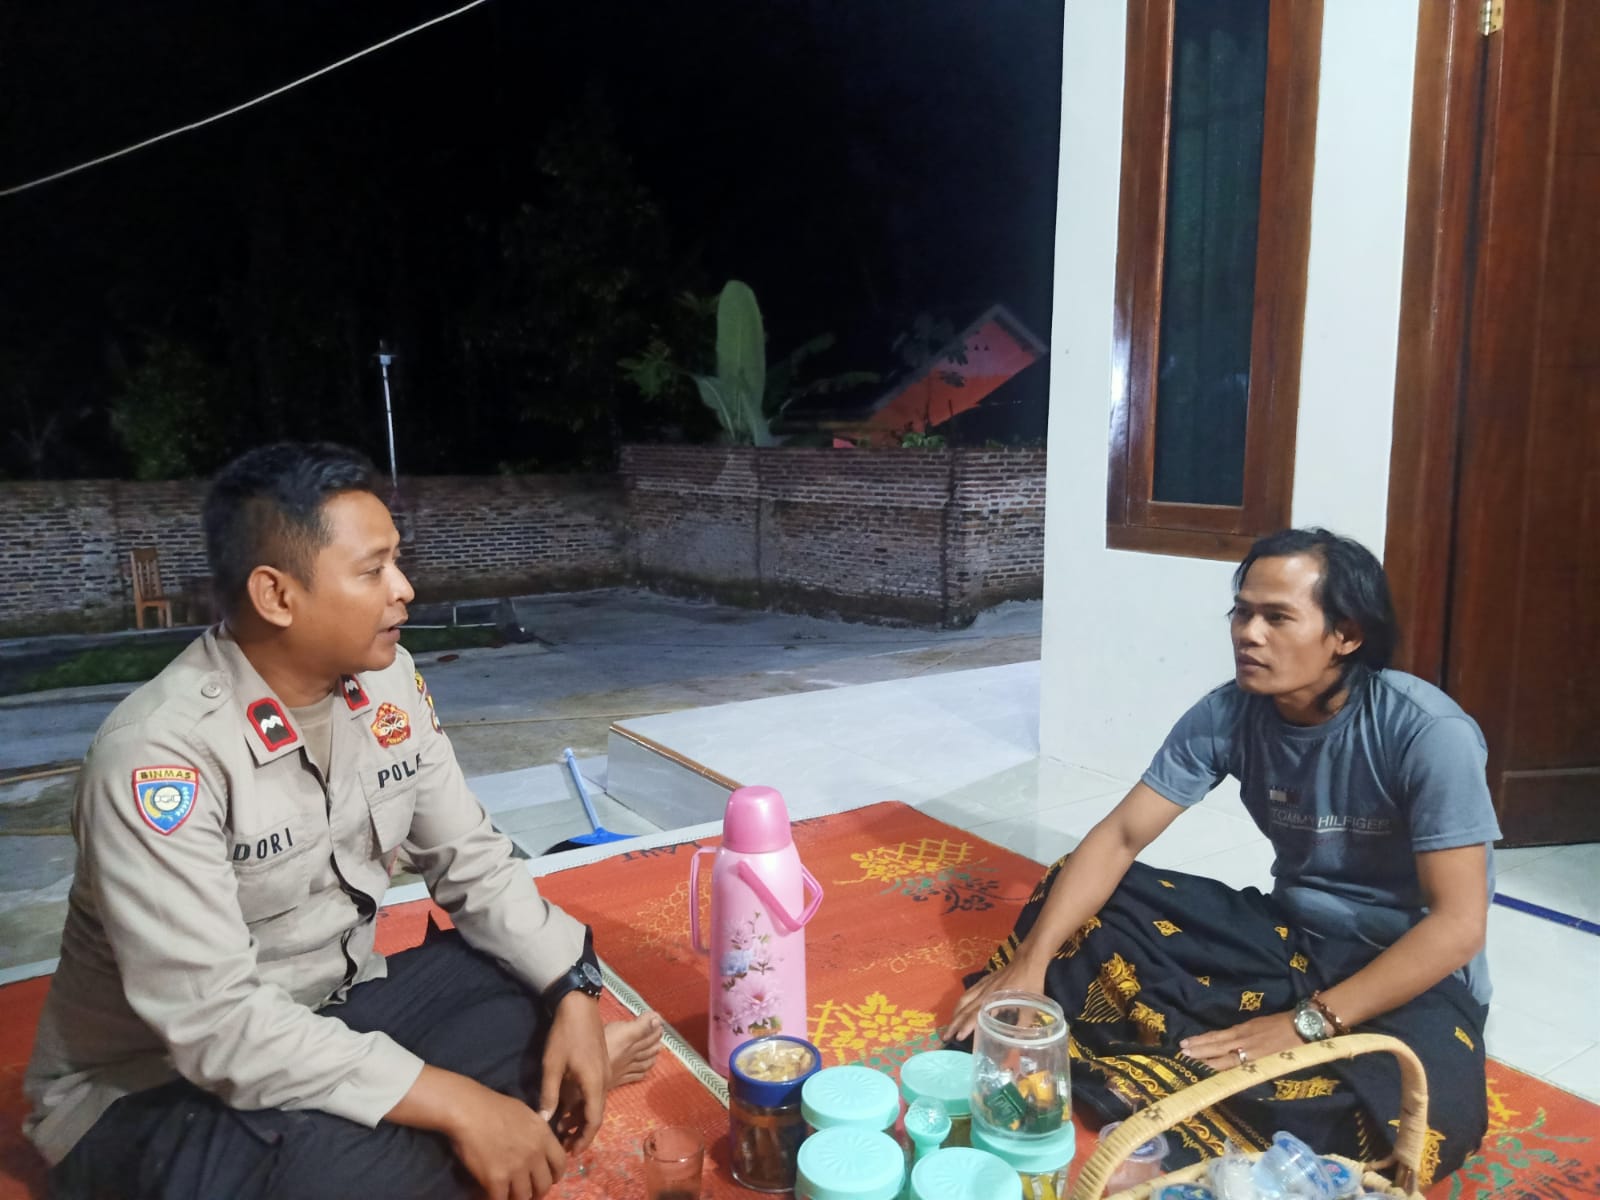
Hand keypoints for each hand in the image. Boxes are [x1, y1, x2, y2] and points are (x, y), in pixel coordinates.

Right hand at [444, 1077, 566, 1199]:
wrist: (469, 1110)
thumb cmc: (494, 1106)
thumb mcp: (526, 1114)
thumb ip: (537, 1133)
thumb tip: (541, 1145)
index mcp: (543, 1136)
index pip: (561, 1164)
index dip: (555, 1175)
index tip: (548, 1178)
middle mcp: (534, 1155)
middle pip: (544, 1185)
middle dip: (537, 1191)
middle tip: (528, 1191)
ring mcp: (516, 1168)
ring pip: (524, 1196)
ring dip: (518, 1197)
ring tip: (510, 1194)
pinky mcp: (496, 1179)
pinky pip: (501, 1199)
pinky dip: (498, 1199)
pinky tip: (493, 1194)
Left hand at [538, 992, 608, 1153]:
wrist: (579, 1005)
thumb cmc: (565, 1035)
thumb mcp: (552, 1065)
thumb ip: (550, 1095)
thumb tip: (544, 1120)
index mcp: (594, 1084)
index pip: (593, 1121)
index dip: (584, 1139)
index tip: (571, 1153)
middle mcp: (604, 1081)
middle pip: (596, 1115)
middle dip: (582, 1132)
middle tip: (564, 1146)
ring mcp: (604, 1072)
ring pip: (595, 1104)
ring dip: (582, 1118)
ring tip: (563, 1130)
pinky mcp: (600, 1065)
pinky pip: (594, 1093)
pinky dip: (583, 1105)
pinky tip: (568, 1107)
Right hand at [943, 948, 1048, 1042]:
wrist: (1028, 962)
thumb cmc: (1030, 985)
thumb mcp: (1031, 1009)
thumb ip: (1022, 1026)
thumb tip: (1017, 1043)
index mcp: (994, 1000)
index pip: (975, 1015)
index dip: (966, 1026)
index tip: (958, 1037)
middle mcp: (985, 993)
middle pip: (965, 1009)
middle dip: (954, 1023)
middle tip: (946, 1036)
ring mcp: (983, 986)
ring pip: (964, 1000)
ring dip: (955, 1013)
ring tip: (950, 1025)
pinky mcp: (984, 981)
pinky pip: (968, 993)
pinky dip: (961, 1002)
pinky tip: (959, 1008)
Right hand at [1179, 1011, 1300, 1072]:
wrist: (1303, 1025)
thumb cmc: (1294, 1051)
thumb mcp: (1278, 1065)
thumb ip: (1258, 1070)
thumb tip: (1240, 1078)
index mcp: (1255, 1058)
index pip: (1227, 1063)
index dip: (1210, 1066)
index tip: (1194, 1069)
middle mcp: (1246, 1045)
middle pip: (1218, 1048)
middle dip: (1199, 1051)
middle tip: (1181, 1054)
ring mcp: (1244, 1032)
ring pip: (1218, 1038)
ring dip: (1200, 1041)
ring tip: (1183, 1044)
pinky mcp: (1246, 1024)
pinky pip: (1224, 1031)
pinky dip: (1211, 1035)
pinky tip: (1203, 1037)